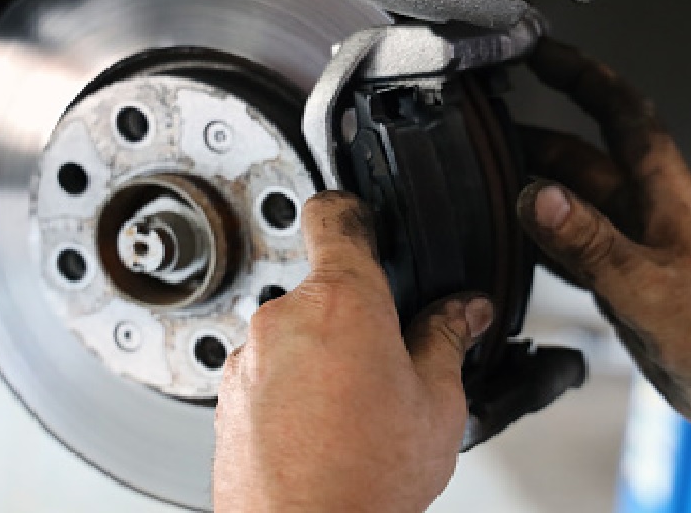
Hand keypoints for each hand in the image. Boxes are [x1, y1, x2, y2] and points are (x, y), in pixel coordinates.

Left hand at [214, 191, 493, 512]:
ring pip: (294, 334)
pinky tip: (320, 429)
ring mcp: (249, 357)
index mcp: (342, 301)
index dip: (353, 212)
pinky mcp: (227, 395)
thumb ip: (446, 339)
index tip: (362, 221)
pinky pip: (266, 370)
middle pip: (323, 289)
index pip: (335, 216)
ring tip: (353, 411)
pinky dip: (290, 387)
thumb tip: (463, 312)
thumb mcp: (436, 402)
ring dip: (320, 355)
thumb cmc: (366, 478)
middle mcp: (284, 318)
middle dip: (354, 315)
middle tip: (385, 363)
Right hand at [515, 38, 690, 511]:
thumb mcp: (651, 288)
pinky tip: (518, 242)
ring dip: (536, 188)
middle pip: (585, 157)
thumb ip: (590, 243)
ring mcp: (638, 246)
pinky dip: (546, 238)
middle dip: (537, 138)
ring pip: (577, 202)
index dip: (580, 75)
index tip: (540, 52)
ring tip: (488, 181)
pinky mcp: (629, 281)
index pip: (620, 113)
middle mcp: (650, 211)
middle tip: (487, 133)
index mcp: (667, 194)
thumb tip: (538, 196)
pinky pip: (577, 246)